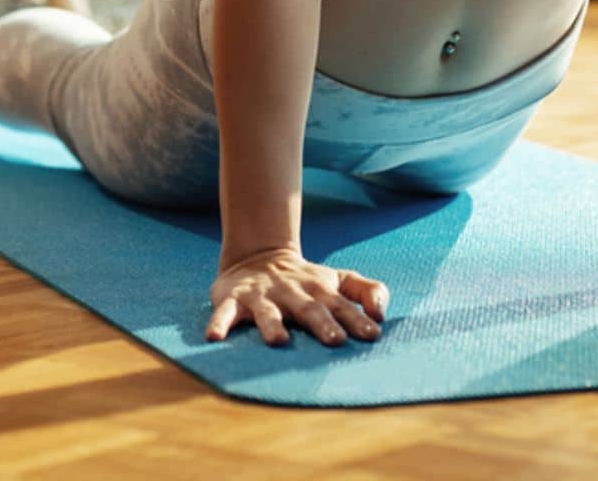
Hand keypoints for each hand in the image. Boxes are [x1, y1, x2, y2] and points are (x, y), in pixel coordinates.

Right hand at [206, 245, 387, 347]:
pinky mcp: (234, 299)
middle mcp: (292, 293)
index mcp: (320, 290)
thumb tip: (382, 315)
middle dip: (322, 324)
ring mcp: (262, 296)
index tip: (372, 334)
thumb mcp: (339, 280)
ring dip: (272, 325)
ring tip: (278, 342)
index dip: (358, 319)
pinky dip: (219, 323)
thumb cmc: (307, 281)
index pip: (342, 305)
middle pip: (309, 309)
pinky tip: (214, 338)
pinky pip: (225, 312)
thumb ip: (367, 291)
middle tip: (335, 341)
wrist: (257, 256)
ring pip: (267, 312)